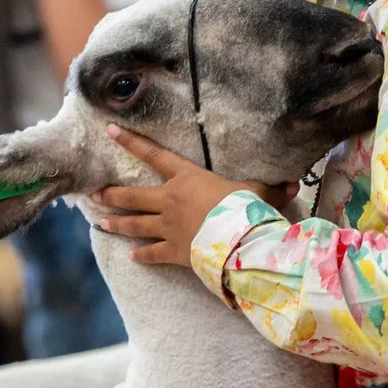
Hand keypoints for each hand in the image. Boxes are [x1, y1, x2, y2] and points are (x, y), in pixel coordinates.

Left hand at [94, 125, 291, 269]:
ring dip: (117, 222)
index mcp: (187, 178)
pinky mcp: (172, 252)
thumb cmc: (245, 209)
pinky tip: (132, 257)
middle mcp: (170, 201)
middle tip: (94, 192)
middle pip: (133, 195)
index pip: (154, 155)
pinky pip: (153, 253)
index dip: (131, 142)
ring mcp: (168, 227)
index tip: (110, 131)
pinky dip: (142, 255)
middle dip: (111, 194)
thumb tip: (293, 184)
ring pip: (135, 224)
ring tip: (101, 221)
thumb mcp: (259, 193)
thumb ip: (271, 189)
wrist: (238, 241)